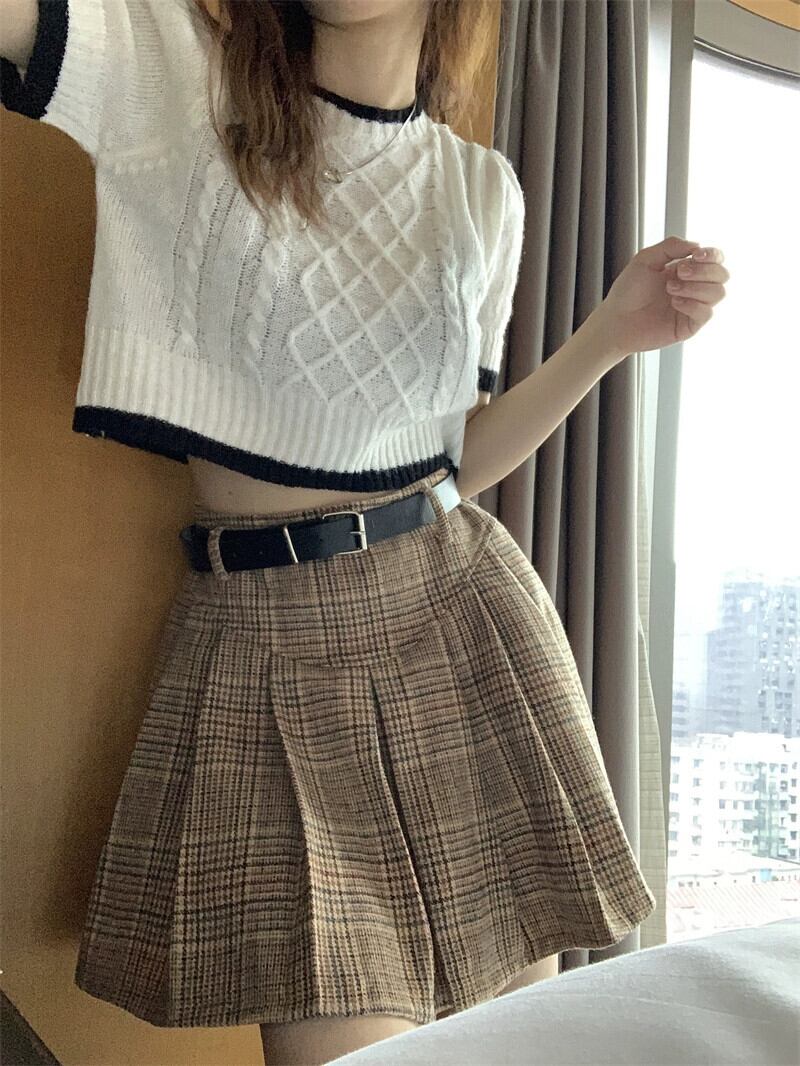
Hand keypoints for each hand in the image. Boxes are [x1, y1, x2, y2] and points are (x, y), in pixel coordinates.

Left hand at [594, 236, 728, 362]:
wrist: (615, 320)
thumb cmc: (627, 291)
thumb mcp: (645, 259)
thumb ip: (670, 247)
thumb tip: (697, 245)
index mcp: (686, 270)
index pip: (715, 259)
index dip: (712, 255)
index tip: (696, 255)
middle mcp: (693, 288)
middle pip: (722, 275)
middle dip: (703, 271)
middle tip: (679, 272)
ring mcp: (693, 307)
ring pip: (718, 293)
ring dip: (696, 287)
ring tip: (671, 289)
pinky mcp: (689, 326)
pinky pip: (706, 313)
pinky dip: (692, 304)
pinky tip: (674, 303)